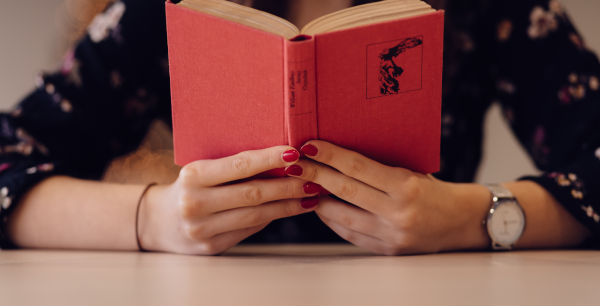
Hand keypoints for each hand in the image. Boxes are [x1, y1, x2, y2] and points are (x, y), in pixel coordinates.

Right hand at [138, 146, 319, 254]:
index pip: (239, 165)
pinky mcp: (212, 246)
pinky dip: (273, 217)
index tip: (295, 152)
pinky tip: (290, 209)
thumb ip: (233, 166)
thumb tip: (282, 158)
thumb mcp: (202, 170)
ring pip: (256, 215)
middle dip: (288, 186)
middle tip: (314, 178)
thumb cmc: (191, 187)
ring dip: (288, 205)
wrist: (159, 221)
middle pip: (253, 193)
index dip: (269, 158)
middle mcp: (195, 203)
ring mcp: (202, 229)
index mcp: (193, 176)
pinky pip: (250, 229)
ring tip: (310, 195)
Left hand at [285, 140, 489, 254]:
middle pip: (344, 190)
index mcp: (405, 186)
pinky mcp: (387, 250)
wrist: (461, 221)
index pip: (357, 167)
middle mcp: (397, 212)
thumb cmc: (433, 189)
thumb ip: (379, 166)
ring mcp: (391, 235)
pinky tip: (322, 207)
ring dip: (318, 200)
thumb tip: (339, 153)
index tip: (309, 145)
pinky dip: (333, 220)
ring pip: (341, 217)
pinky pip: (350, 234)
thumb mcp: (412, 170)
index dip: (330, 155)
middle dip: (315, 174)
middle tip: (294, 163)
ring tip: (303, 185)